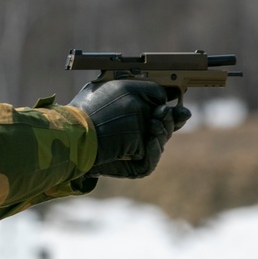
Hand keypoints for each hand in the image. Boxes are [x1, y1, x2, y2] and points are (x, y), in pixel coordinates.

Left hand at [69, 80, 190, 178]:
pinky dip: (154, 150)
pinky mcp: (133, 167)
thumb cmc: (97, 109)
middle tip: (162, 113)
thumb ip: (151, 92)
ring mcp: (134, 152)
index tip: (178, 105)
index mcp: (134, 116)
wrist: (79, 133)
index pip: (160, 115)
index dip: (172, 112)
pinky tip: (151, 140)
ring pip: (160, 143)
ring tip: (154, 125)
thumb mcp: (126, 91)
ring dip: (162, 132)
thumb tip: (173, 99)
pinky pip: (150, 162)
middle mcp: (135, 134)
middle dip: (168, 120)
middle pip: (165, 128)